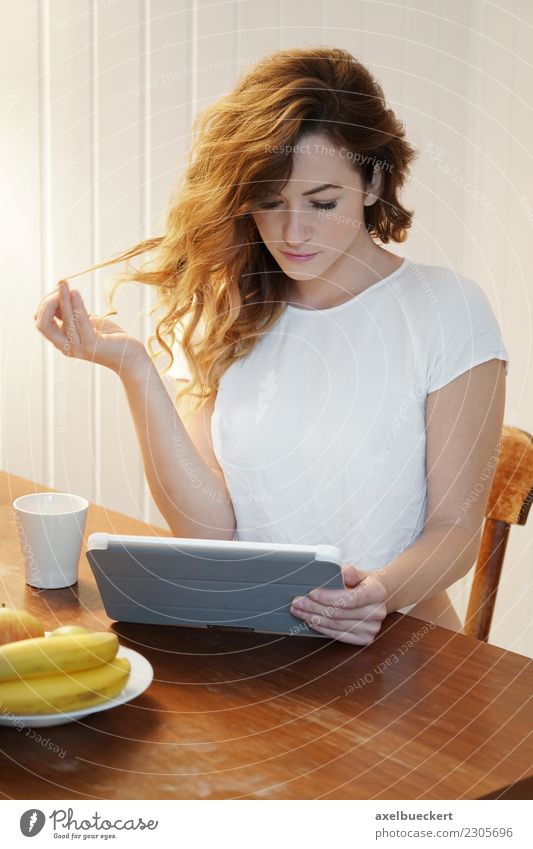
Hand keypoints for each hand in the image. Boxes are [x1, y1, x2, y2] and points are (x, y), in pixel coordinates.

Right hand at [33, 279, 147, 374]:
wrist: (131, 357)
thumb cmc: (110, 338)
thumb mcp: (86, 322)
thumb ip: (71, 313)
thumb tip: (58, 296)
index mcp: (62, 341)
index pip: (41, 322)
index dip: (44, 304)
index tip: (57, 290)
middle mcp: (67, 347)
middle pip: (42, 324)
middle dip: (46, 303)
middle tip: (60, 286)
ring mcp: (79, 347)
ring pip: (63, 320)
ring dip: (62, 299)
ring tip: (63, 283)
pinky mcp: (92, 345)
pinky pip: (80, 322)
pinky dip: (76, 305)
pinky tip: (75, 292)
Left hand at [290, 564, 387, 644]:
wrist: (378, 598)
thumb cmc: (363, 583)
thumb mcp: (359, 572)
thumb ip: (351, 572)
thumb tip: (342, 572)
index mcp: (377, 593)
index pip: (350, 598)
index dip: (329, 597)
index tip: (311, 593)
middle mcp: (377, 613)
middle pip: (340, 613)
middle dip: (314, 607)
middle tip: (297, 602)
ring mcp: (371, 629)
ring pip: (336, 625)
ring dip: (314, 618)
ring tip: (299, 611)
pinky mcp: (365, 639)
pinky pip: (338, 635)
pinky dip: (322, 628)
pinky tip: (310, 621)